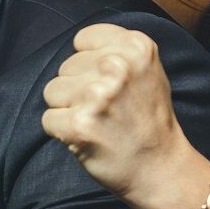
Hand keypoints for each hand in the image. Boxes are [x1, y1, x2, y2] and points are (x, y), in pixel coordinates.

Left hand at [41, 23, 209, 208]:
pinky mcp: (79, 123)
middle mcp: (117, 65)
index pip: (82, 40)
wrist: (160, 168)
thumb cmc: (148, 119)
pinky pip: (49, 119)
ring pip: (52, 91)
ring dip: (68, 109)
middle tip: (107, 110)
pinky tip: (88, 138)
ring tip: (97, 122)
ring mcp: (97, 94)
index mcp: (136, 46)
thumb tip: (78, 47)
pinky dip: (62, 132)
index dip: (89, 64)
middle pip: (65, 67)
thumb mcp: (147, 70)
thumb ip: (116, 50)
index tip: (109, 84)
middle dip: (78, 89)